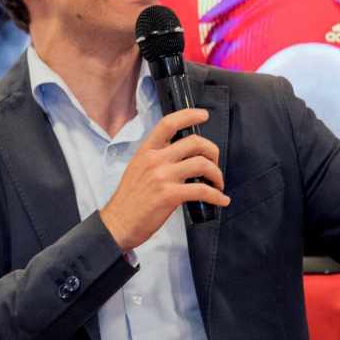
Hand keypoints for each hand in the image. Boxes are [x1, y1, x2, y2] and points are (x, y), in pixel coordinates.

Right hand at [99, 108, 229, 250]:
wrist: (118, 224)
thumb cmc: (129, 200)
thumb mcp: (137, 169)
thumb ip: (157, 159)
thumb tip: (183, 157)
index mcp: (146, 151)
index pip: (168, 124)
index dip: (189, 115)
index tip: (203, 115)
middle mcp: (155, 160)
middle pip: (194, 142)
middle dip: (212, 151)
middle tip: (215, 163)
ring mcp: (162, 177)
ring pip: (202, 164)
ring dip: (217, 174)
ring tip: (218, 183)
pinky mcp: (169, 195)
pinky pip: (202, 190)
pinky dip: (217, 195)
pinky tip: (221, 200)